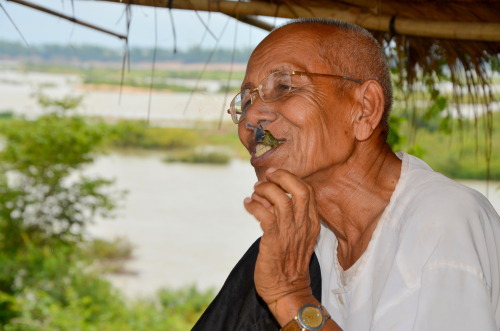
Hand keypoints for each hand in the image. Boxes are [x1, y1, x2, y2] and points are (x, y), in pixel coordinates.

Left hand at [244, 168, 320, 304]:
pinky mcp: (274, 240)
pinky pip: (264, 214)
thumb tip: (266, 197)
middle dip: (282, 177)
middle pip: (300, 190)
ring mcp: (290, 232)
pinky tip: (247, 205)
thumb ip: (284, 215)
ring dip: (264, 191)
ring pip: (280, 199)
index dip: (291, 178)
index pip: (308, 191)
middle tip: (267, 176)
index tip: (276, 175)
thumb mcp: (295, 236)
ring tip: (254, 192)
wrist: (287, 290)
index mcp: (312, 223)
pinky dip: (253, 206)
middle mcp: (303, 224)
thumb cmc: (289, 263)